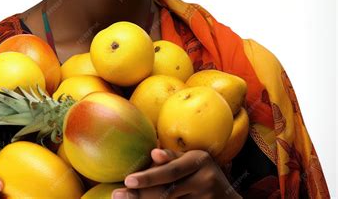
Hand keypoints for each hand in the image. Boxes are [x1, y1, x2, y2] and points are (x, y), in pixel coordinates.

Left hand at [112, 148, 241, 198]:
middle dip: (140, 194)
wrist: (230, 197)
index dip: (149, 176)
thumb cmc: (202, 171)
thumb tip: (152, 154)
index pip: (170, 170)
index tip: (128, 180)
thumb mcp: (191, 159)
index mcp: (199, 160)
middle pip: (167, 192)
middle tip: (118, 194)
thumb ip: (171, 158)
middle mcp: (204, 180)